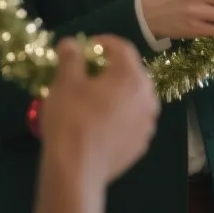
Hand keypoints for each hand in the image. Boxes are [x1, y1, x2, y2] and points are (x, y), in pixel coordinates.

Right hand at [37, 36, 157, 184]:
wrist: (76, 170)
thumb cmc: (71, 120)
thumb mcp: (65, 83)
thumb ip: (71, 58)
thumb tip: (71, 44)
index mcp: (132, 76)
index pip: (122, 48)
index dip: (102, 43)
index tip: (85, 47)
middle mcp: (148, 97)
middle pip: (131, 73)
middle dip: (110, 68)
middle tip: (86, 73)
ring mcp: (148, 123)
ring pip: (133, 98)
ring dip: (116, 93)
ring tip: (92, 98)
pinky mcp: (141, 143)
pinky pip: (132, 120)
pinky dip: (119, 115)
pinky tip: (99, 122)